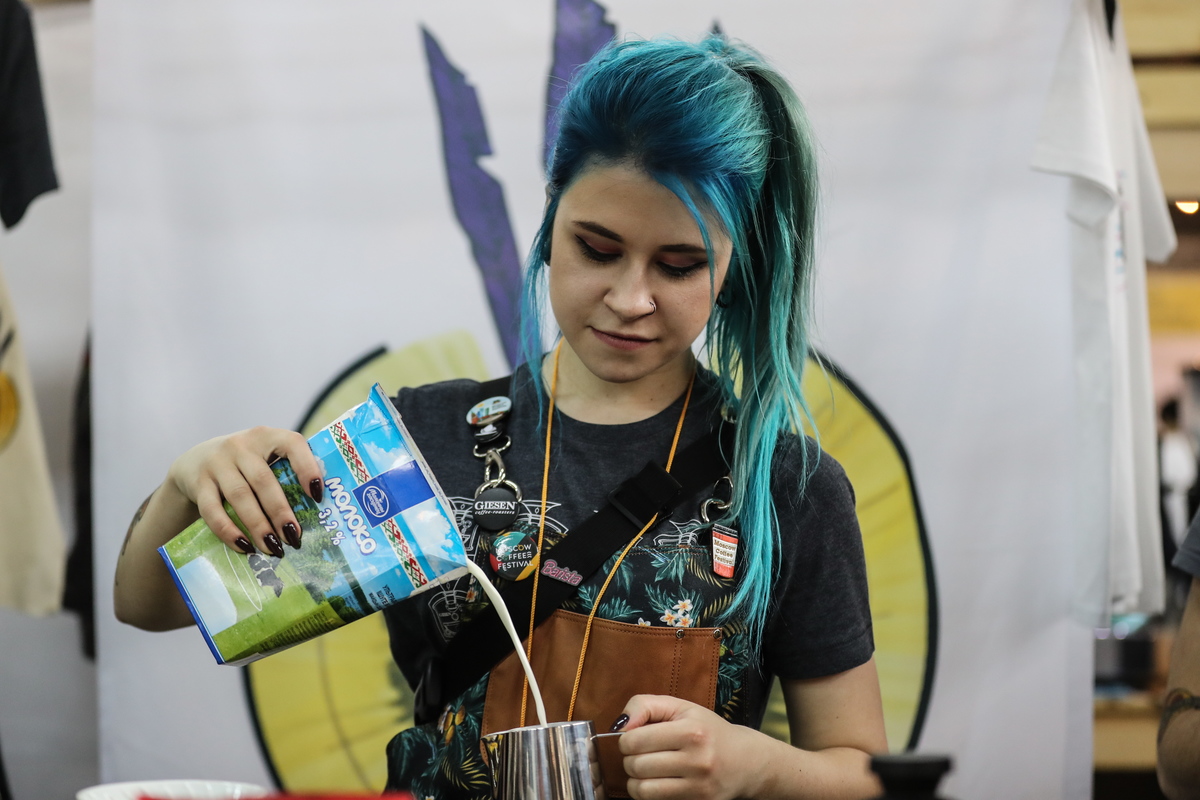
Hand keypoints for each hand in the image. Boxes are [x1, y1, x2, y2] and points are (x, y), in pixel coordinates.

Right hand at [166, 426, 322, 555]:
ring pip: (240, 497)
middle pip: (264, 481)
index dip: (307, 468)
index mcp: (266, 436)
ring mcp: (217, 463)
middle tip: (294, 538)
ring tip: (274, 548)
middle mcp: (241, 445)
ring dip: (258, 526)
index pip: (292, 444)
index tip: (317, 496)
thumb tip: (318, 513)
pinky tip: (244, 547)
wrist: (194, 462)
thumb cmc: (244, 464)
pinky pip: (213, 511)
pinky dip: (229, 532)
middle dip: (281, 512)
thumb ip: (286, 473)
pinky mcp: (198, 483)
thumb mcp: (264, 457)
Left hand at [618, 694, 760, 799]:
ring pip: (642, 790)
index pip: (634, 740)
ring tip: (647, 770)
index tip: (634, 738)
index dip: (626, 740)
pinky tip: (659, 782)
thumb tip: (619, 725)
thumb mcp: (681, 707)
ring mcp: (698, 787)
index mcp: (691, 731)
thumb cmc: (707, 730)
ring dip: (636, 781)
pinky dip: (649, 793)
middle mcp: (697, 761)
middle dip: (630, 760)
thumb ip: (646, 705)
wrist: (745, 761)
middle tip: (641, 754)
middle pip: (636, 766)